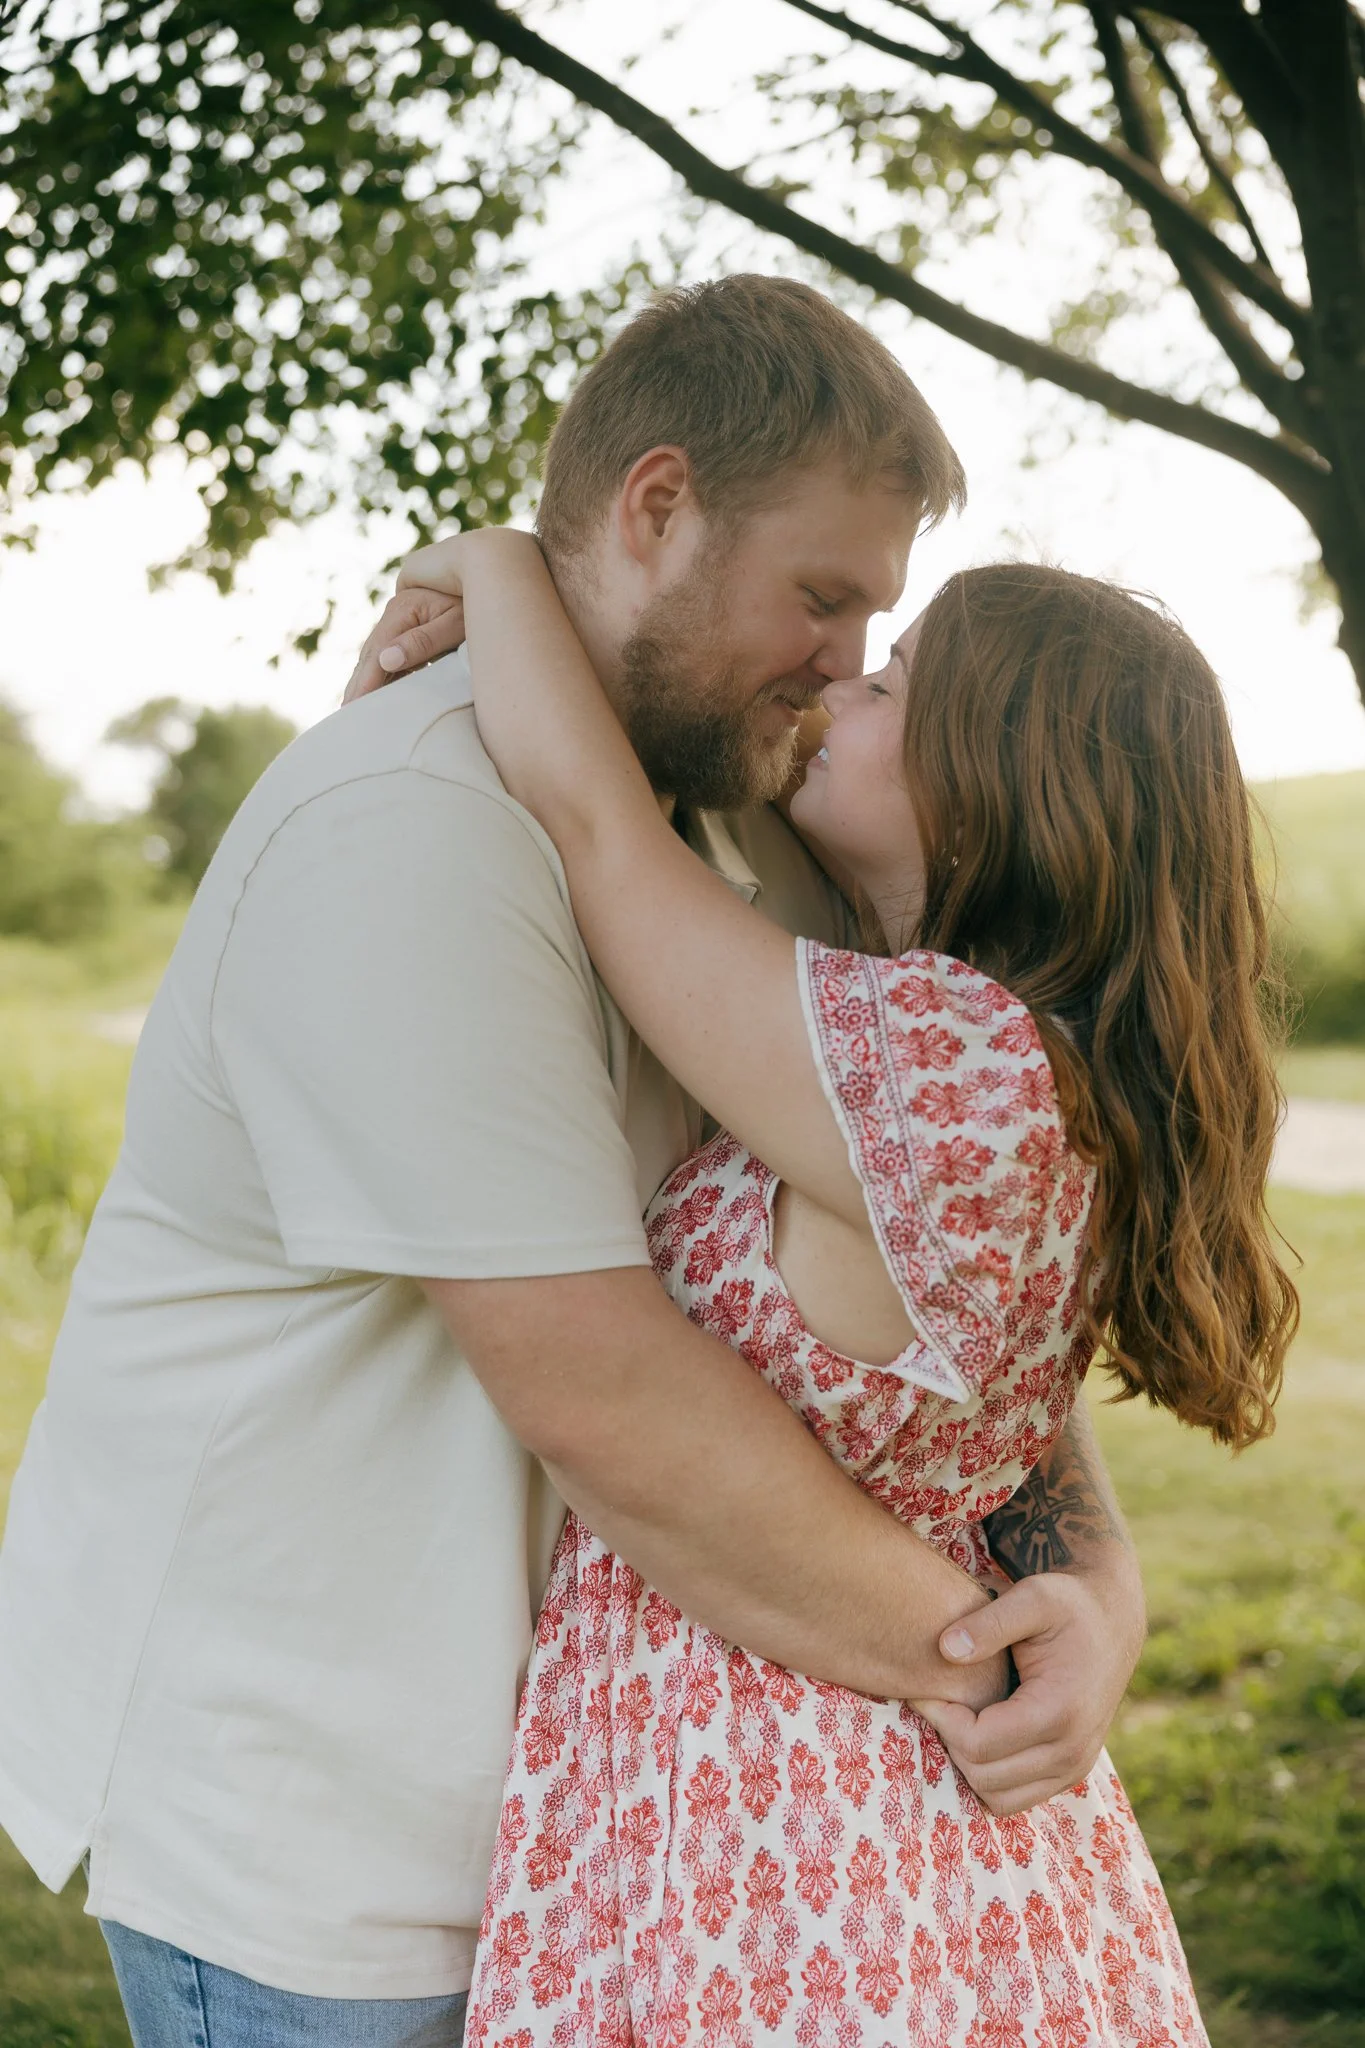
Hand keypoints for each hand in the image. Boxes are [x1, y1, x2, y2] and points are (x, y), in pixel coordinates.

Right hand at [344, 585, 465, 702]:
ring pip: (377, 653)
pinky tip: (378, 691)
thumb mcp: (455, 624)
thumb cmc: (475, 605)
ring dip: (365, 678)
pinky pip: (389, 652)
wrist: (486, 579)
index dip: (366, 680)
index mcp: (403, 609)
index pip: (378, 652)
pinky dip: (381, 672)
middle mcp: (395, 612)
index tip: (356, 705)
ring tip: (355, 706)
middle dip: (358, 683)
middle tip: (346, 713)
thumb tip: (386, 660)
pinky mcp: (408, 625)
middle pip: (371, 653)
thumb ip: (423, 641)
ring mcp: (400, 618)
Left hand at [913, 1561, 1145, 1814]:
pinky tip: (981, 1731)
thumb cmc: (1068, 1605)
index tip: (927, 1688)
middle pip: (984, 1776)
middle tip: (939, 1701)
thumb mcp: (1032, 1597)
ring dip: (969, 1764)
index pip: (979, 1744)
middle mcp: (1073, 1751)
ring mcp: (1075, 1768)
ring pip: (998, 1797)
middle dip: (951, 1740)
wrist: (1112, 1621)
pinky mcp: (1071, 1773)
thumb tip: (945, 1648)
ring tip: (960, 1716)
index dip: (942, 1718)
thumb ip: (988, 1622)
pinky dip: (990, 1775)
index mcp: (1060, 1711)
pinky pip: (1016, 1798)